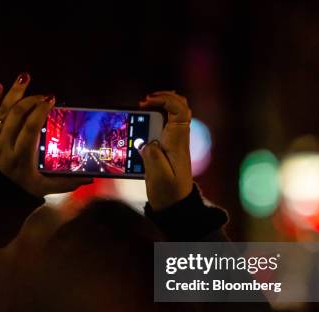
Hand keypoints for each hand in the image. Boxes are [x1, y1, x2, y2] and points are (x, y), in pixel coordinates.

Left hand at [0, 73, 91, 197]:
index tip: (51, 99)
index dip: (40, 110)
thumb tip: (89, 179)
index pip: (30, 127)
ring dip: (13, 93)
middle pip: (16, 114)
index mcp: (20, 157)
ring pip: (2, 111)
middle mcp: (4, 146)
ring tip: (24, 78)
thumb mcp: (42, 190)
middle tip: (44, 95)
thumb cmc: (16, 193)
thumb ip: (65, 183)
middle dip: (31, 100)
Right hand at [139, 91, 192, 210]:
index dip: (164, 99)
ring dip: (156, 108)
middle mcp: (177, 137)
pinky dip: (151, 121)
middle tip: (143, 102)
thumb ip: (152, 155)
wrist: (175, 205)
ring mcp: (172, 142)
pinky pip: (162, 127)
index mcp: (177, 140)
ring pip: (170, 115)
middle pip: (178, 106)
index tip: (145, 102)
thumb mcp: (159, 175)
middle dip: (161, 98)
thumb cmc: (169, 192)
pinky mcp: (166, 148)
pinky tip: (139, 125)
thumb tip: (145, 142)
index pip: (179, 109)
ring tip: (140, 109)